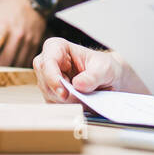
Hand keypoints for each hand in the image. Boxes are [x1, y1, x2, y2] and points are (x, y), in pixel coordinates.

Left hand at [0, 0, 46, 66]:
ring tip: (2, 74)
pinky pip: (27, 60)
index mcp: (2, 25)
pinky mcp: (36, 42)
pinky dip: (19, 65)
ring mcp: (28, 39)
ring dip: (9, 70)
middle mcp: (17, 33)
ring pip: (18, 63)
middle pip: (7, 58)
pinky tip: (13, 65)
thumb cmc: (6, 4)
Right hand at [32, 37, 147, 102]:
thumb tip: (78, 85)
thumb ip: (93, 76)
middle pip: (45, 81)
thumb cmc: (103, 67)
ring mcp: (47, 80)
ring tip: (88, 97)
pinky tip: (83, 102)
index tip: (64, 93)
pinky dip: (69, 107)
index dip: (53, 78)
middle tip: (82, 99)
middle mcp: (48, 63)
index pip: (47, 62)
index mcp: (57, 47)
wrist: (108, 79)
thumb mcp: (105, 68)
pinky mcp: (51, 94)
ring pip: (49, 95)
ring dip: (68, 102)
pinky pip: (54, 105)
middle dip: (63, 94)